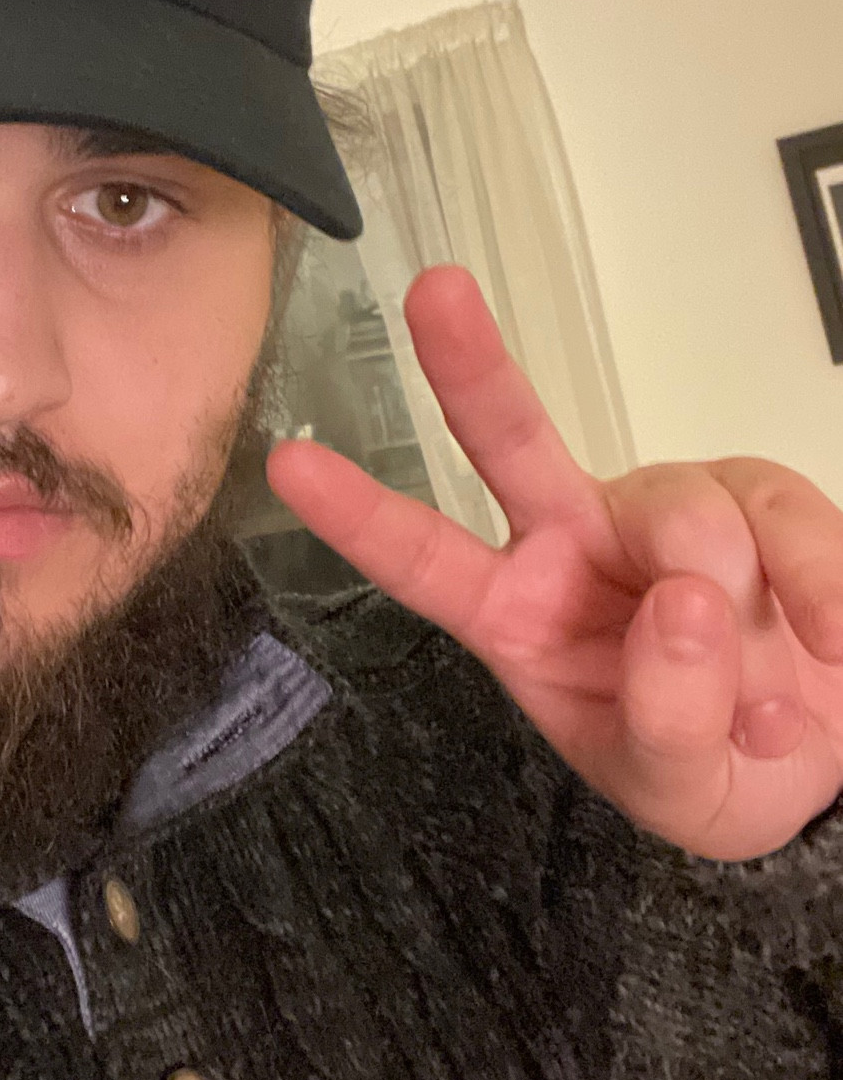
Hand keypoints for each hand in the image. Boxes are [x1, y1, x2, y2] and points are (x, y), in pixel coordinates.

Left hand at [266, 264, 842, 859]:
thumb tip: (687, 605)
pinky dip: (821, 590)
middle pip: (513, 440)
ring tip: (769, 699)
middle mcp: (574, 539)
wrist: (822, 763)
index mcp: (518, 613)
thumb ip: (668, 721)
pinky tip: (829, 644)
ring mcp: (664, 509)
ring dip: (738, 613)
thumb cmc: (713, 768)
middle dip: (470, 365)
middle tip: (432, 291)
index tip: (290, 462)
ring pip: (683, 517)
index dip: (362, 515)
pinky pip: (785, 519)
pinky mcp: (759, 495)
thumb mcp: (675, 788)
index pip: (427, 561)